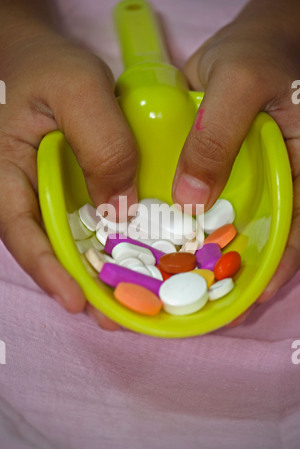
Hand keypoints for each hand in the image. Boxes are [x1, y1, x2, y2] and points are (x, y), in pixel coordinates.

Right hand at [0, 33, 137, 328]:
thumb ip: (101, 144)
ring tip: (132, 300)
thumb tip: (122, 207)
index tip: (74, 300)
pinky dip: (111, 245)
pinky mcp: (75, 191)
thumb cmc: (52, 70)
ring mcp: (51, 195)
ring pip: (71, 241)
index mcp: (7, 172)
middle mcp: (26, 192)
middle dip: (80, 285)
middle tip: (114, 316)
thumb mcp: (79, 91)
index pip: (19, 230)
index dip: (45, 268)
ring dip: (99, 273)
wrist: (49, 62)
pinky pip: (90, 223)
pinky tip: (138, 260)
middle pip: (48, 248)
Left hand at [172, 1, 299, 314]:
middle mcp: (274, 184)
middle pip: (260, 237)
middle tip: (201, 301)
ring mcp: (243, 183)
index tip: (254, 295)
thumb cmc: (256, 54)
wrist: (238, 44)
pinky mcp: (215, 176)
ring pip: (228, 228)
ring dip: (205, 256)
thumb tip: (190, 199)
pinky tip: (161, 245)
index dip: (281, 265)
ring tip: (175, 284)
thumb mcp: (238, 84)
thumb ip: (216, 137)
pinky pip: (201, 208)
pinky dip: (185, 228)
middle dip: (234, 271)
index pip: (298, 227)